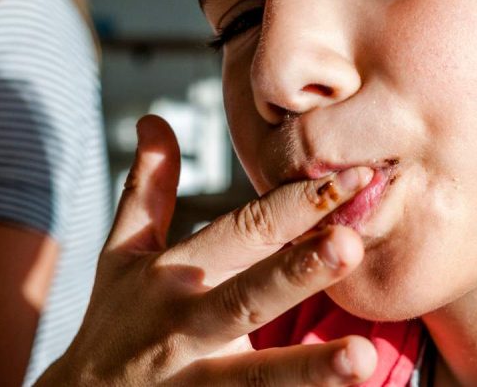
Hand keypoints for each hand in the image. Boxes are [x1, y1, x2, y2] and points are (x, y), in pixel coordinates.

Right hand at [34, 115, 379, 386]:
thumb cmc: (112, 324)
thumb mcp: (121, 256)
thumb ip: (147, 191)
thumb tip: (154, 116)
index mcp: (171, 276)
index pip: (241, 232)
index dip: (296, 204)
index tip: (354, 176)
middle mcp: (179, 329)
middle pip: (244, 298)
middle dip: (296, 275)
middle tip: (350, 245)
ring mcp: (189, 384)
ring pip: (252, 379)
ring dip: (308, 371)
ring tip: (364, 359)